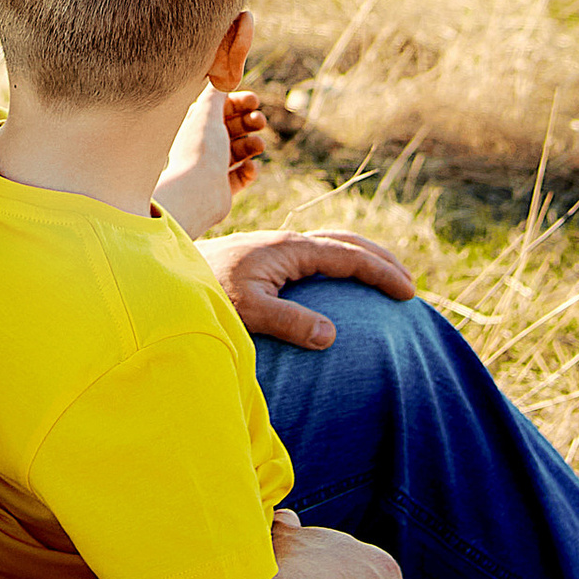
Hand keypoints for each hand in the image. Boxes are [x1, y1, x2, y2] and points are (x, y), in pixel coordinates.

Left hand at [153, 90, 271, 237]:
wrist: (196, 192)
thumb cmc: (201, 150)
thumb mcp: (207, 112)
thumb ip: (215, 94)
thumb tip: (220, 78)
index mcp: (196, 125)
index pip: (220, 109)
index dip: (238, 103)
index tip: (254, 101)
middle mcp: (203, 145)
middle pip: (232, 129)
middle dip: (248, 122)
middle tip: (260, 122)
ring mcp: (212, 168)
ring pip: (239, 151)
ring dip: (252, 145)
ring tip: (258, 146)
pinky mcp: (222, 188)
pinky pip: (241, 176)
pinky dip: (249, 171)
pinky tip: (250, 168)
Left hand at [202, 226, 417, 349]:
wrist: (170, 275)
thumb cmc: (208, 292)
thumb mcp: (249, 311)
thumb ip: (289, 322)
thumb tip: (331, 335)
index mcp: (290, 249)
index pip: (349, 256)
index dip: (382, 273)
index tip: (408, 293)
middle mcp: (287, 242)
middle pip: (347, 242)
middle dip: (381, 260)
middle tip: (408, 285)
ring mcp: (278, 248)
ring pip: (332, 244)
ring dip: (362, 258)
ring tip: (384, 281)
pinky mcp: (269, 258)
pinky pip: (317, 254)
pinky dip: (341, 263)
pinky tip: (339, 286)